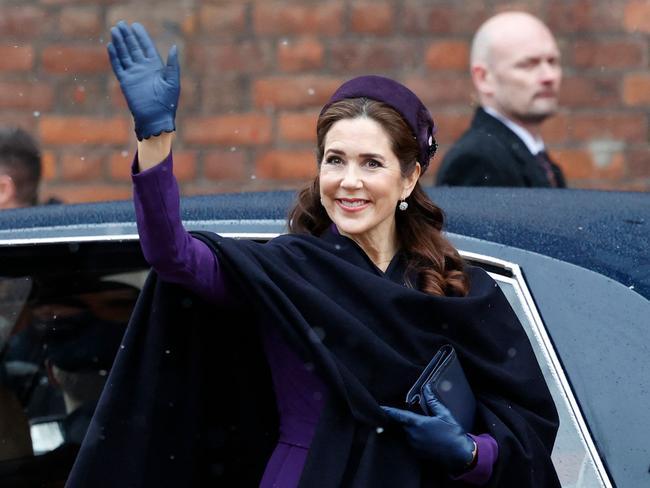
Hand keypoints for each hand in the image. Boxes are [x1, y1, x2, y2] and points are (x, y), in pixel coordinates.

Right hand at [107, 21, 179, 139]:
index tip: (136, 25)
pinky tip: (110, 46)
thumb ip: (172, 64)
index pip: (147, 47)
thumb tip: (174, 47)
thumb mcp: (173, 82)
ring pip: (124, 55)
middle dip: (127, 36)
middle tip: (121, 23)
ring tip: (114, 30)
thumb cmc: (168, 103)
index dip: (141, 36)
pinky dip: (114, 57)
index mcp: (156, 67)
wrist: (156, 119)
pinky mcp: (126, 82)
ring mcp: (134, 75)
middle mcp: (144, 69)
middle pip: (133, 48)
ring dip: (119, 43)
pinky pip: (118, 67)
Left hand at [381, 384, 475, 473]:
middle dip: (395, 419)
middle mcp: (412, 435)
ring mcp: (413, 445)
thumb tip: (426, 388)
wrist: (460, 455)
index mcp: (417, 424)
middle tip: (391, 413)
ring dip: (402, 428)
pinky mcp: (416, 453)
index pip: (397, 415)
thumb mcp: (444, 414)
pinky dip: (408, 436)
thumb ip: (432, 401)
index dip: (388, 411)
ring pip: (402, 433)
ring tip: (408, 423)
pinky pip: (407, 442)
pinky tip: (416, 434)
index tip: (380, 407)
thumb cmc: (453, 433)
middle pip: (398, 425)